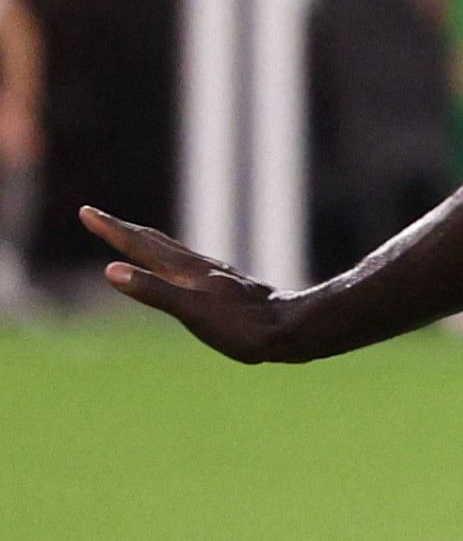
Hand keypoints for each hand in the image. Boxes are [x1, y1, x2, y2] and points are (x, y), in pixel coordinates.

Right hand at [81, 207, 301, 362]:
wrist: (297, 328)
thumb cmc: (244, 327)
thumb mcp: (192, 312)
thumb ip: (154, 291)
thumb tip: (111, 271)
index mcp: (186, 272)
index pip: (140, 245)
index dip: (112, 230)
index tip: (87, 212)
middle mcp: (201, 268)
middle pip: (155, 242)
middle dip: (125, 230)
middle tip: (99, 217)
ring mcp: (218, 277)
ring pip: (176, 253)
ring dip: (150, 243)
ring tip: (137, 237)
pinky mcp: (233, 290)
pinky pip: (195, 268)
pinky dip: (177, 261)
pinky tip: (188, 270)